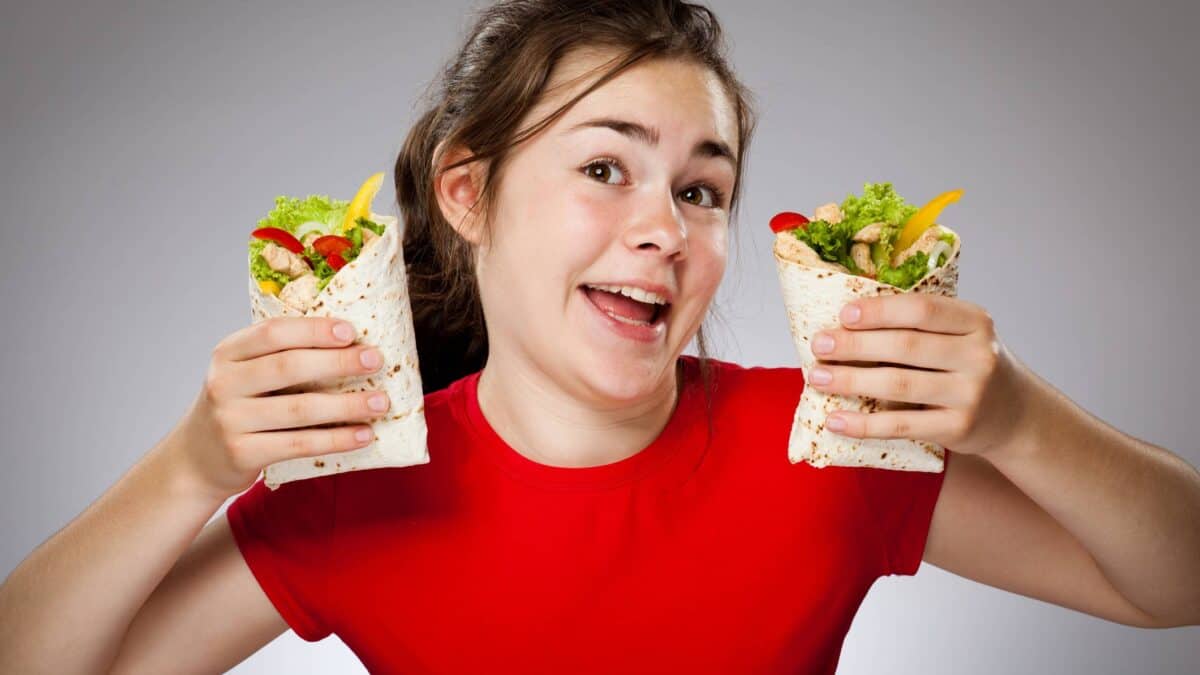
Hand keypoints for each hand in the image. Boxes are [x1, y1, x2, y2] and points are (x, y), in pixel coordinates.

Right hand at [168, 317, 391, 498]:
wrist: (197, 459)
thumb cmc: (239, 406)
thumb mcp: (245, 372)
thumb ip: (281, 356)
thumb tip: (352, 342)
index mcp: (228, 353)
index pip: (273, 332)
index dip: (314, 330)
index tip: (351, 331)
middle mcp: (225, 383)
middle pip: (289, 367)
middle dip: (338, 363)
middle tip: (376, 361)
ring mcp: (230, 420)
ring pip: (299, 409)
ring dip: (347, 405)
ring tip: (381, 403)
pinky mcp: (243, 454)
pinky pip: (299, 445)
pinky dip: (336, 440)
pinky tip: (363, 435)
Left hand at [805, 294, 1030, 456]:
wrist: (1015, 414)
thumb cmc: (969, 365)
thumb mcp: (961, 335)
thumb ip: (920, 325)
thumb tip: (846, 320)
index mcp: (975, 321)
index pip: (922, 310)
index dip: (879, 311)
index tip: (843, 314)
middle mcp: (978, 356)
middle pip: (905, 347)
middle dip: (855, 345)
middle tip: (819, 344)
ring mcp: (970, 394)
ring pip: (899, 385)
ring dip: (851, 380)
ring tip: (817, 377)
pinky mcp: (958, 428)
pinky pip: (901, 426)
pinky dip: (864, 424)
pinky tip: (835, 420)